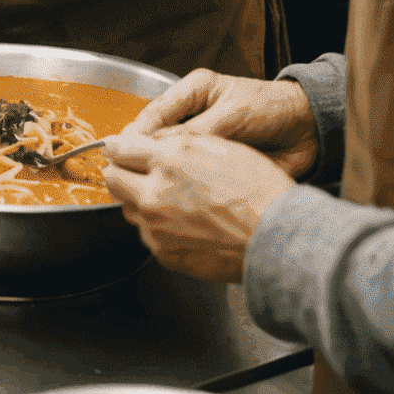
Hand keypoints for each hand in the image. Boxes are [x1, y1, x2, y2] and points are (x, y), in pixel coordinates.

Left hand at [103, 131, 294, 280]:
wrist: (280, 241)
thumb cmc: (259, 192)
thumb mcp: (218, 146)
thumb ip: (174, 141)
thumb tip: (145, 140)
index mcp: (168, 161)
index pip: (118, 149)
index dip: (119, 147)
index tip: (120, 149)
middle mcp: (155, 194)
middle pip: (113, 179)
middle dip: (122, 172)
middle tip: (138, 173)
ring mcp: (157, 227)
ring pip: (128, 208)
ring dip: (139, 201)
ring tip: (171, 200)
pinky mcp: (165, 253)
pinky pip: (147, 234)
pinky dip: (158, 228)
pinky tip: (185, 224)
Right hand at [120, 68, 319, 178]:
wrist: (311, 129)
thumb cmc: (272, 109)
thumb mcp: (232, 114)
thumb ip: (197, 130)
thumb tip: (159, 148)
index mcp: (192, 91)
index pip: (155, 112)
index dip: (137, 133)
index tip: (120, 152)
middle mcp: (192, 114)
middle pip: (157, 135)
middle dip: (143, 154)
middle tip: (127, 175)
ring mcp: (203, 139)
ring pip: (171, 157)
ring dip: (161, 171)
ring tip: (145, 188)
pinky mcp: (215, 162)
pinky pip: (191, 174)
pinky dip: (181, 184)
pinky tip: (171, 195)